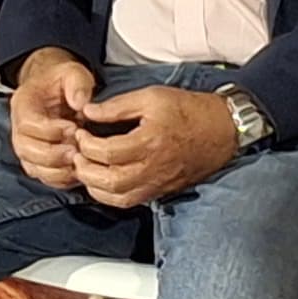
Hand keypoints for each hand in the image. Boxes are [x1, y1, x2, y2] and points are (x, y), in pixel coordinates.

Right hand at [7, 49, 98, 188]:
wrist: (54, 91)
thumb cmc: (62, 82)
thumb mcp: (72, 72)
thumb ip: (78, 83)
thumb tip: (81, 103)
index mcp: (23, 105)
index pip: (28, 124)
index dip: (50, 130)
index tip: (73, 128)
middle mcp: (19, 130)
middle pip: (27, 151)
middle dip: (53, 155)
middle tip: (76, 151)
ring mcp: (27, 149)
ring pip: (35, 168)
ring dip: (58, 170)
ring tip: (79, 161)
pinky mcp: (38, 163)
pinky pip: (46, 178)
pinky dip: (62, 179)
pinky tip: (79, 170)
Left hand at [74, 83, 242, 211]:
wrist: (222, 130)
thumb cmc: (188, 110)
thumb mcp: (151, 96)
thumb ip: (117, 106)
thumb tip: (88, 111)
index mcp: (150, 142)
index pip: (108, 152)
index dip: (86, 144)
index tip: (80, 133)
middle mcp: (154, 168)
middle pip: (109, 180)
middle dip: (84, 169)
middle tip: (75, 153)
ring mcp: (158, 183)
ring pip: (118, 197)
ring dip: (94, 186)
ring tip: (84, 168)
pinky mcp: (161, 190)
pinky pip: (130, 201)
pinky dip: (110, 195)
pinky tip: (101, 181)